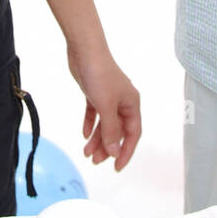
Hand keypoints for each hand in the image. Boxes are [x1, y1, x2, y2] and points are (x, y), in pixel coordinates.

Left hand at [66, 44, 141, 170]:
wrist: (85, 50)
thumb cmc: (99, 75)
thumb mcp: (106, 107)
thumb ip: (110, 131)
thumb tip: (115, 152)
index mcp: (132, 104)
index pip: (133, 134)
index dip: (126, 151)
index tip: (117, 167)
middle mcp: (123, 101)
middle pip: (118, 131)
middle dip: (108, 147)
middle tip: (95, 161)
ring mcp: (109, 97)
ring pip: (105, 123)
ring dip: (97, 138)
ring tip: (86, 152)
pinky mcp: (95, 92)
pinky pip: (94, 113)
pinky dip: (90, 123)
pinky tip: (83, 134)